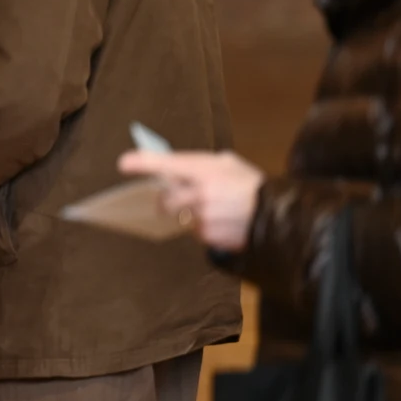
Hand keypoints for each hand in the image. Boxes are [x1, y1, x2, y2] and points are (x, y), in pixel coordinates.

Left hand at [118, 150, 265, 251]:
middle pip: (164, 200)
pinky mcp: (208, 236)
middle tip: (177, 197)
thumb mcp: (227, 163)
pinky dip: (201, 227)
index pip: (165, 164)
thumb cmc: (249, 184)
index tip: (124, 164)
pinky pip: (194, 231)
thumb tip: (172, 167)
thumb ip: (198, 164)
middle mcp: (199, 194)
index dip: (142, 163)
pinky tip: (221, 221)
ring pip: (180, 216)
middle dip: (166, 200)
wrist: (277, 212)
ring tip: (215, 208)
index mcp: (203, 170)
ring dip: (189, 213)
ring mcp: (203, 217)